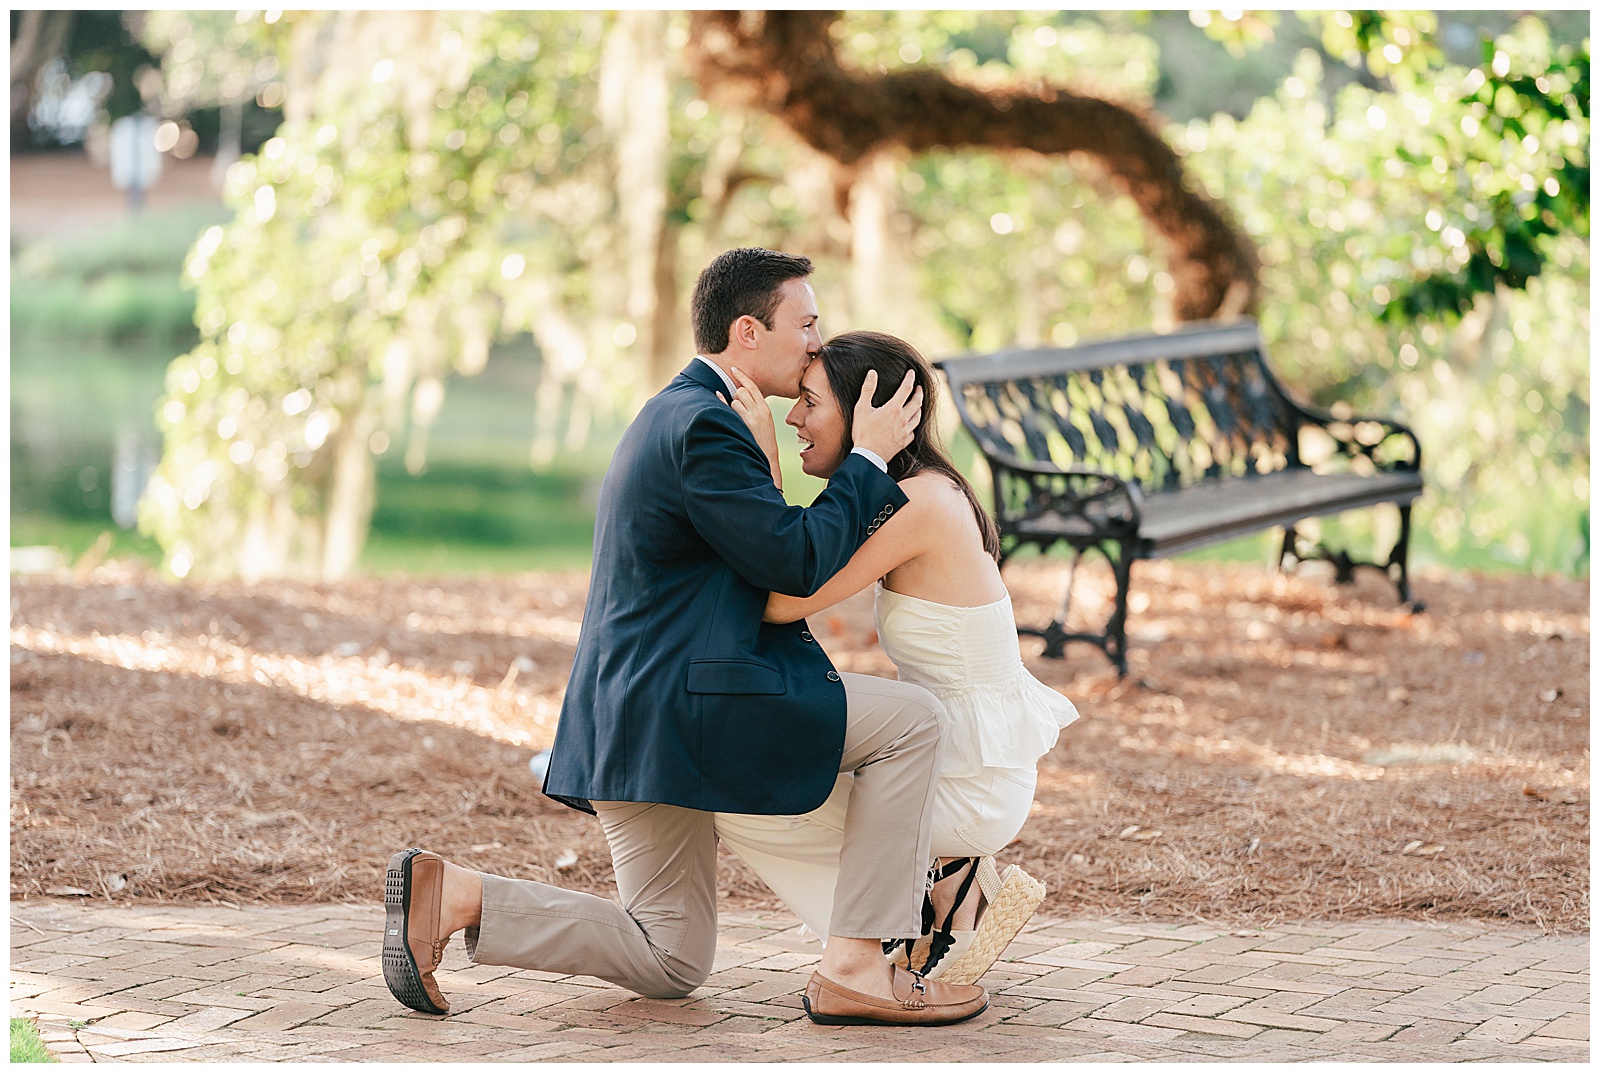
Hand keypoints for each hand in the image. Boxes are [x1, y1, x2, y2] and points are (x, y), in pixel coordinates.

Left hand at [720, 366, 781, 489]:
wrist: (767, 457)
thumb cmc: (763, 440)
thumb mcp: (765, 421)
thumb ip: (756, 408)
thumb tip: (740, 394)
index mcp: (765, 409)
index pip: (753, 387)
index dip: (742, 377)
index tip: (734, 369)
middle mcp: (759, 411)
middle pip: (742, 391)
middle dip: (736, 395)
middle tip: (738, 408)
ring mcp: (750, 417)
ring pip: (735, 400)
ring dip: (732, 405)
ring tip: (738, 418)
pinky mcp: (743, 425)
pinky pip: (730, 407)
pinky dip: (723, 401)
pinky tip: (718, 395)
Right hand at [849, 369, 921, 462]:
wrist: (868, 457)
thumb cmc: (863, 432)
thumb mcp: (861, 408)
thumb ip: (868, 389)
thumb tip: (872, 373)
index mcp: (894, 409)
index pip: (906, 389)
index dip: (910, 379)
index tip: (912, 372)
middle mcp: (903, 419)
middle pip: (917, 402)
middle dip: (918, 393)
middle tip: (918, 388)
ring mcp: (905, 431)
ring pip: (918, 417)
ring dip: (919, 408)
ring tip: (917, 404)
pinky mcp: (904, 442)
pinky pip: (913, 431)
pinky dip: (913, 425)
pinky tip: (910, 424)